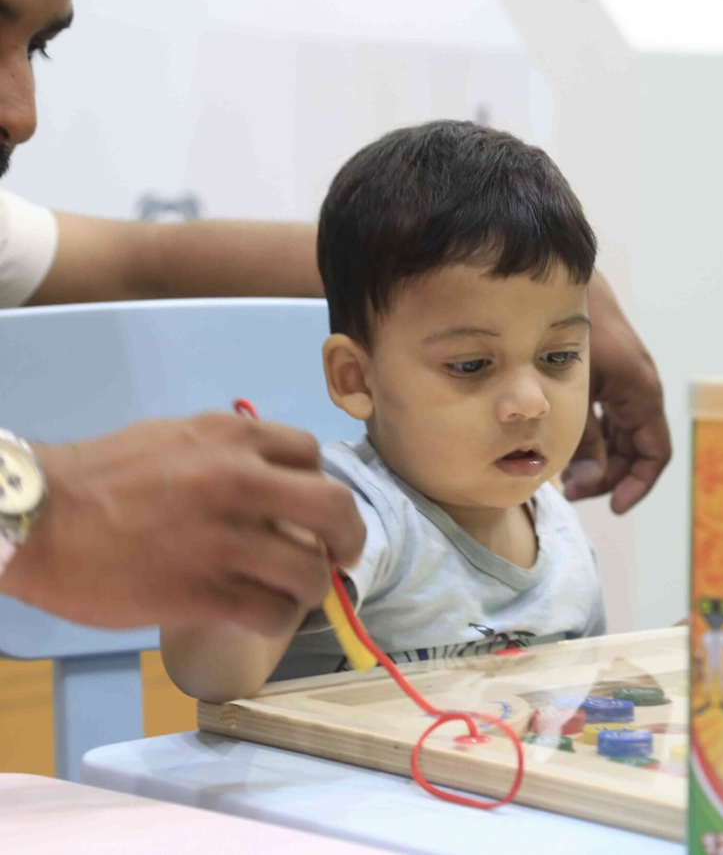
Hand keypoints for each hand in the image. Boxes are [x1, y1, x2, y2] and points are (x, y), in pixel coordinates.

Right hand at [0, 413, 364, 635]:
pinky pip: (272, 613)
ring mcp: (224, 539)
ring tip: (293, 594)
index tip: (312, 511)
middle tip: (341, 556)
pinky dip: (279, 619)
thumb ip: (228, 453)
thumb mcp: (174, 439)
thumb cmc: (100, 478)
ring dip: (310, 589)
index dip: (319, 486)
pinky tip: (264, 616)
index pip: (313, 454)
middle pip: (334, 509)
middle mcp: (240, 482)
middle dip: (349, 537)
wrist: (38, 519)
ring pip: (309, 571)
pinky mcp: (203, 592)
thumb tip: (271, 479)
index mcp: (232, 438)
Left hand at [563, 272, 671, 512]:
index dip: (636, 484)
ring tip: (561, 474)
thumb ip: (583, 440)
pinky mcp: (604, 372)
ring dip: (596, 457)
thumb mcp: (576, 394)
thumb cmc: (571, 330)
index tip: (611, 506)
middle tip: (571, 491)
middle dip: (609, 475)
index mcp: (640, 393)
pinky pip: (606, 414)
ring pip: (618, 433)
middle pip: (635, 448)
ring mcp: (622, 380)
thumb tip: (587, 481)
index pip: (654, 454)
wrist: (559, 278)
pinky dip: (589, 434)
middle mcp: (637, 389)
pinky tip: (558, 442)